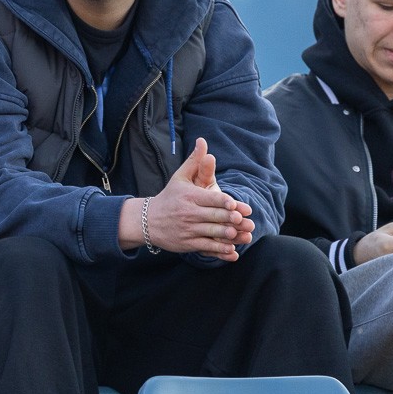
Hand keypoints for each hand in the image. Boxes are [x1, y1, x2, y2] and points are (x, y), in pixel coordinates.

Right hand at [121, 138, 254, 260]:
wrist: (147, 221)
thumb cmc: (169, 197)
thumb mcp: (180, 178)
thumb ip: (195, 161)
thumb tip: (203, 141)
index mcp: (189, 196)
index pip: (209, 199)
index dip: (223, 202)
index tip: (235, 205)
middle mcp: (188, 213)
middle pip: (213, 216)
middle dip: (229, 219)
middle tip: (244, 220)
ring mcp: (188, 230)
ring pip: (211, 233)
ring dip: (227, 236)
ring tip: (242, 236)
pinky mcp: (187, 244)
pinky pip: (206, 248)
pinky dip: (220, 251)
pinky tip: (232, 252)